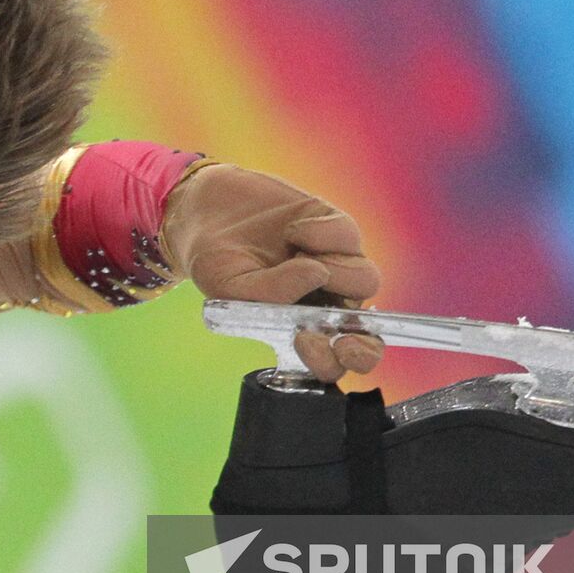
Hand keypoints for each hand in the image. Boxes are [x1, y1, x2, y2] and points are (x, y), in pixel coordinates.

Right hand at [161, 163, 384, 384]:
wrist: (206, 211)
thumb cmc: (218, 259)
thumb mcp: (228, 286)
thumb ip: (268, 293)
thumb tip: (317, 274)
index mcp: (299, 327)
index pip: (333, 360)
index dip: (332, 362)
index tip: (304, 341)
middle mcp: (325, 301)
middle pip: (366, 329)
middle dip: (361, 336)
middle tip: (328, 319)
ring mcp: (336, 264)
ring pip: (365, 279)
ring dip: (334, 272)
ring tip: (294, 256)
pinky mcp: (336, 227)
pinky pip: (347, 235)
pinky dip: (319, 234)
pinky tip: (291, 231)